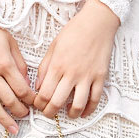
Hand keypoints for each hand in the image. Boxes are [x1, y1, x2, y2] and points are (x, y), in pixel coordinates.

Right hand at [0, 1, 34, 136]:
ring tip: (12, 128)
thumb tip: (26, 83)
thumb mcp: (12, 44)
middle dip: (19, 111)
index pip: (22, 90)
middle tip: (25, 116)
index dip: (30, 100)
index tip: (35, 103)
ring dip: (3, 119)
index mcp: (5, 65)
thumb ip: (20, 65)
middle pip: (9, 101)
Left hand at [33, 0, 119, 119]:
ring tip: (67, 114)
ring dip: (71, 114)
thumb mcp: (53, 47)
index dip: (38, 104)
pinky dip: (90, 109)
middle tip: (48, 113)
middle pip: (57, 102)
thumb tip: (38, 86)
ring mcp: (87, 76)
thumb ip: (44, 68)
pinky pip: (95, 99)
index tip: (38, 104)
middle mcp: (71, 73)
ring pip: (78, 104)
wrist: (97, 23)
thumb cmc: (74, 32)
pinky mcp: (100, 77)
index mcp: (57, 65)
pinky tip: (84, 112)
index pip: (44, 93)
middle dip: (50, 112)